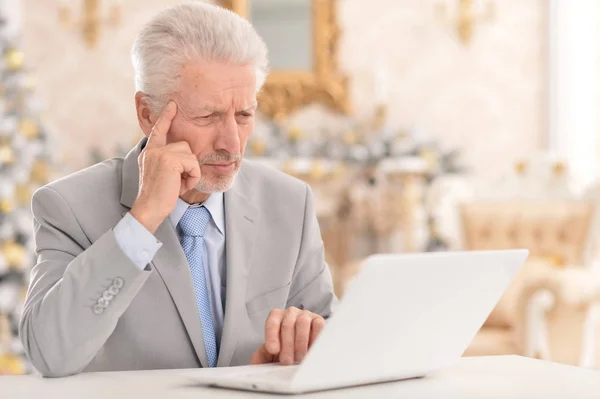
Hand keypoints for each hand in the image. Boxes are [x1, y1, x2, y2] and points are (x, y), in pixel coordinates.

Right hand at [130, 101, 200, 232]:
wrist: (149, 209)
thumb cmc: (159, 197)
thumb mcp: (162, 174)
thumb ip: (168, 161)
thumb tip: (186, 154)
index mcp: (149, 152)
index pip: (159, 130)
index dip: (166, 117)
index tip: (172, 104)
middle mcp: (152, 150)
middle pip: (185, 146)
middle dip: (188, 165)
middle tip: (177, 182)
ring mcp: (160, 153)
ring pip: (191, 155)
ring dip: (191, 172)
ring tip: (178, 184)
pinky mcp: (169, 160)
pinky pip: (193, 164)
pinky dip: (192, 177)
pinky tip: (181, 186)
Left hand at [250, 307, 324, 365]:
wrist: (300, 350)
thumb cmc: (283, 351)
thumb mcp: (269, 354)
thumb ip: (261, 356)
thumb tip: (257, 362)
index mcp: (275, 317)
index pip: (272, 323)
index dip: (272, 336)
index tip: (273, 350)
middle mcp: (290, 313)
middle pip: (287, 324)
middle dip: (287, 345)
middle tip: (286, 361)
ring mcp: (305, 315)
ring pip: (302, 323)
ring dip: (300, 343)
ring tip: (299, 358)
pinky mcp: (318, 321)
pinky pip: (318, 326)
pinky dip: (314, 338)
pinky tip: (311, 350)